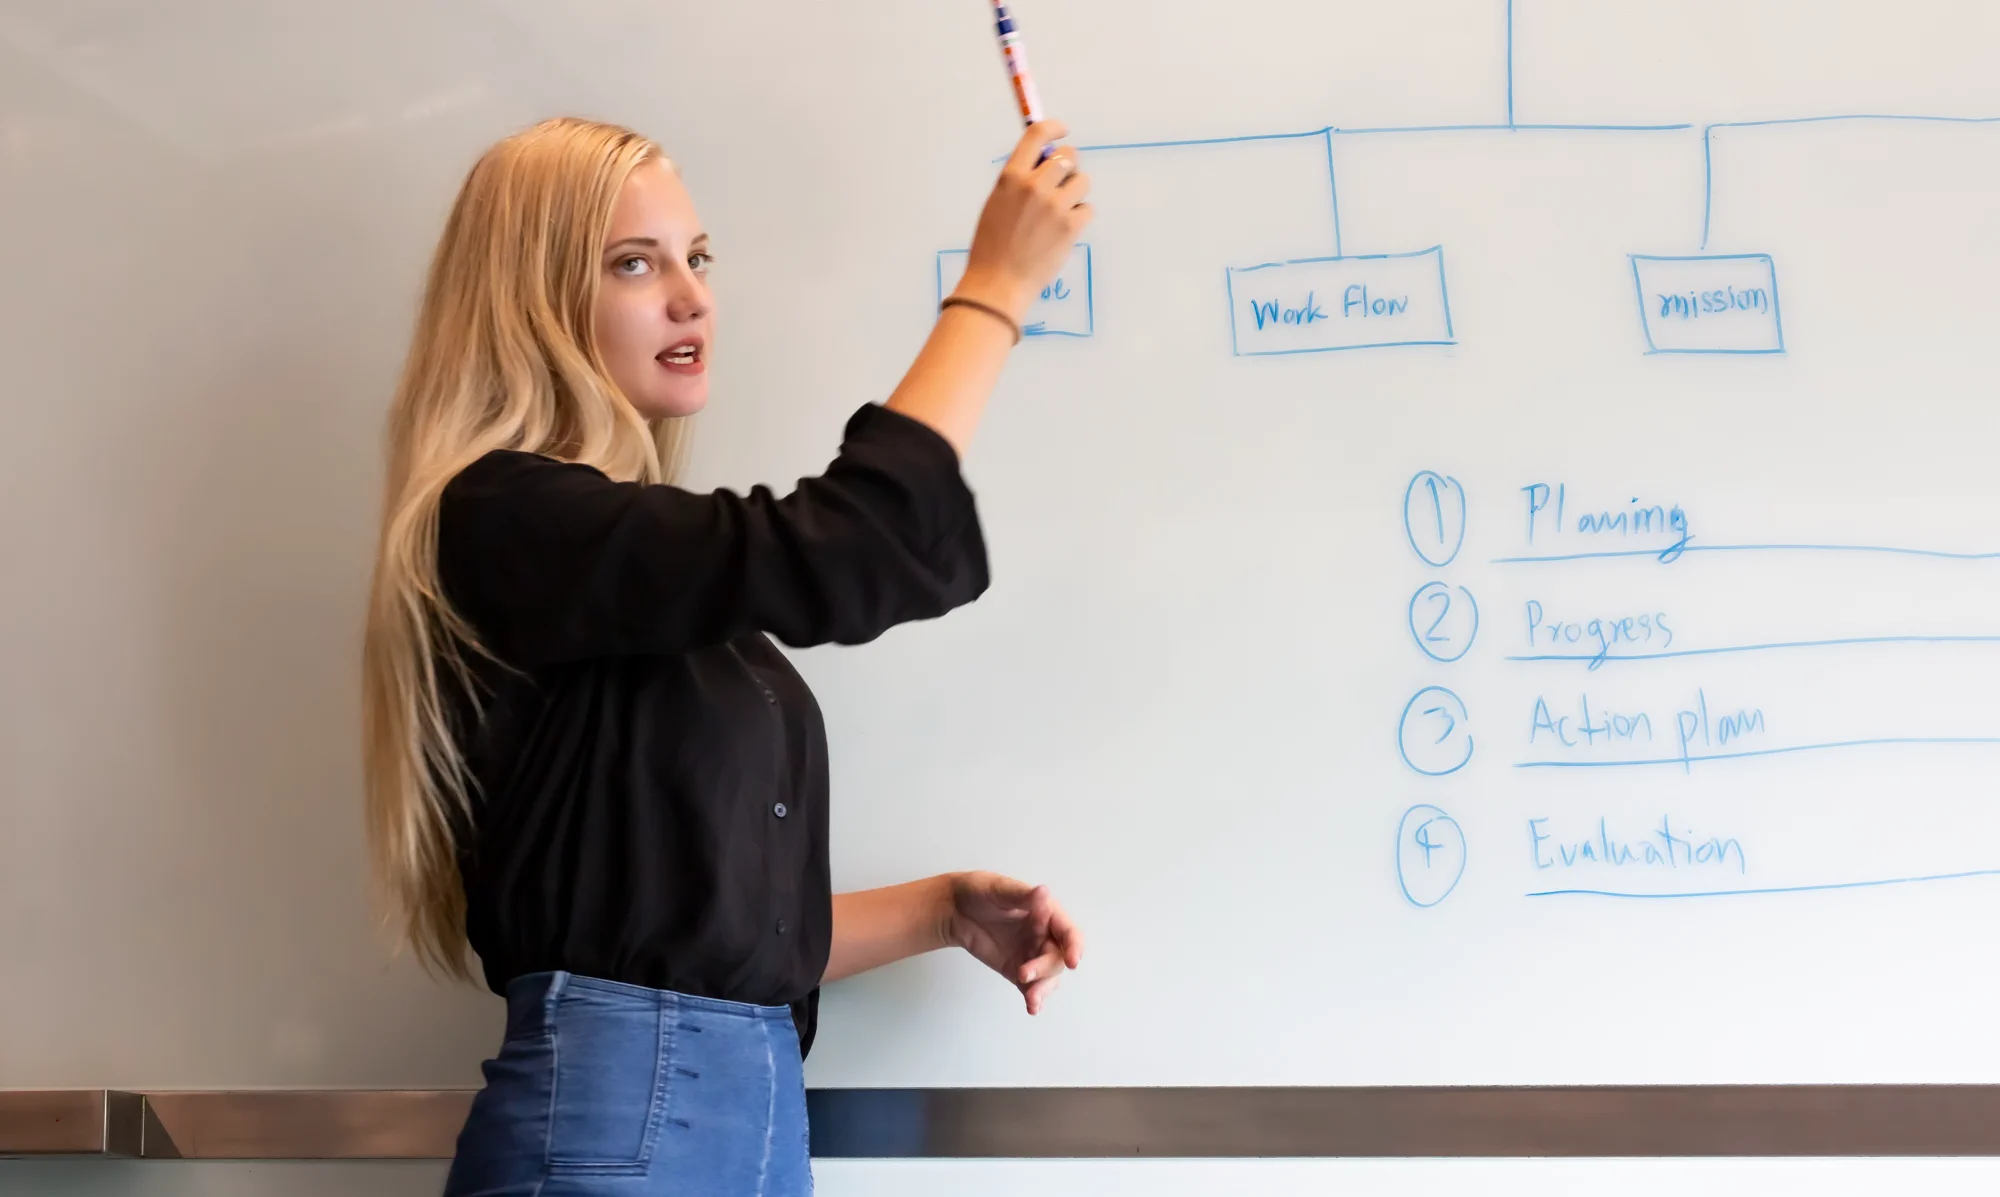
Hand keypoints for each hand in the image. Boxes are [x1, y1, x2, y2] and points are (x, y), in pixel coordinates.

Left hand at [941, 871, 1083, 1014]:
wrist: (954, 909)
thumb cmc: (979, 891)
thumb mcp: (998, 889)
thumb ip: (1021, 896)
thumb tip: (1043, 892)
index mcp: (1046, 913)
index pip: (1068, 932)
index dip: (1074, 946)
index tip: (1072, 961)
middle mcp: (1043, 935)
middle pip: (1057, 959)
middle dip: (1045, 970)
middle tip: (1024, 974)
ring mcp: (1031, 955)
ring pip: (1048, 977)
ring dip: (1043, 989)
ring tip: (1031, 1000)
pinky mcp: (1016, 970)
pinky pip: (1031, 987)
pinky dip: (1034, 998)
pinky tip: (1032, 1007)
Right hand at [953, 121, 1094, 323]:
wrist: (998, 283)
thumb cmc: (992, 247)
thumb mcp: (996, 204)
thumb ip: (1018, 181)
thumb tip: (1044, 163)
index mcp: (1011, 177)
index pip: (1037, 135)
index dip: (1055, 128)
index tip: (1063, 131)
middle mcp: (1034, 186)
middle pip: (1068, 156)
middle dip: (1069, 166)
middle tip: (1062, 184)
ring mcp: (1055, 206)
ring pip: (1083, 182)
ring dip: (1075, 193)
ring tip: (1059, 214)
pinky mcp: (1071, 227)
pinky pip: (1087, 209)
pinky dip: (1079, 218)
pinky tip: (1062, 232)